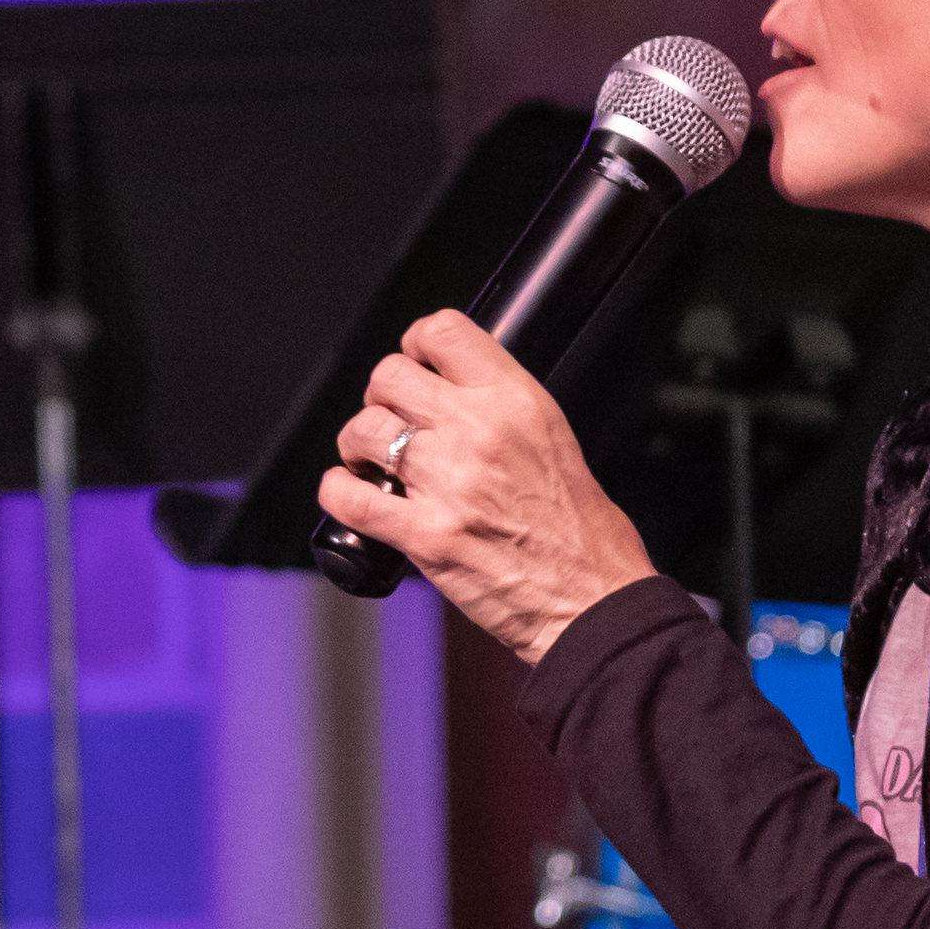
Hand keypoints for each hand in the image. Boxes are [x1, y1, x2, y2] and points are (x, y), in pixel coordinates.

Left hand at [326, 310, 659, 664]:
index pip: (443, 331)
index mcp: (516, 401)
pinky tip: (350, 493)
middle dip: (381, 397)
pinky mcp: (425, 535)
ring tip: (370, 462)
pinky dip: (338, 493)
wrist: (591, 597)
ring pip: (363, 429)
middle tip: (391, 419)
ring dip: (357, 444)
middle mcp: (479, 431)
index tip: (414, 362)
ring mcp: (448, 483)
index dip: (416, 343)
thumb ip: (501, 409)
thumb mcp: (552, 439)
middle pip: (389, 375)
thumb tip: (451, 391)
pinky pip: (350, 498)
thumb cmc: (580, 529)